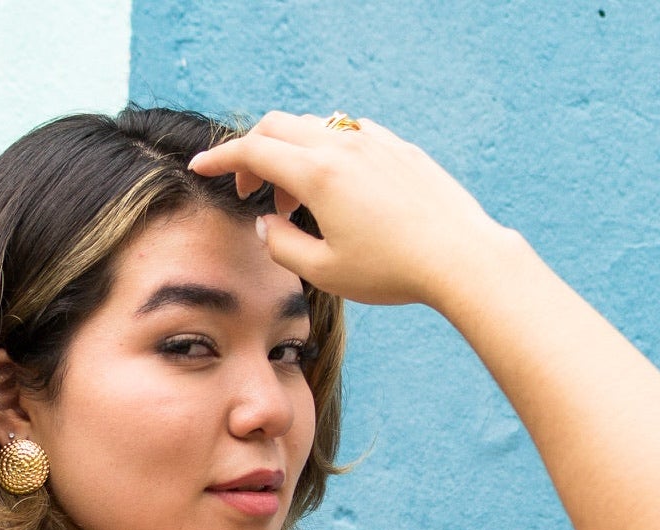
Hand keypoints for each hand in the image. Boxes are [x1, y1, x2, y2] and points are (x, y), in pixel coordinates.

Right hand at [187, 111, 505, 307]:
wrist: (459, 256)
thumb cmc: (392, 271)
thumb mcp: (324, 272)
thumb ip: (282, 245)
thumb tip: (266, 223)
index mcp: (317, 173)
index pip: (253, 151)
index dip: (220, 159)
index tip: (200, 168)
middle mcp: (342, 145)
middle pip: (278, 126)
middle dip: (254, 154)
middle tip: (252, 192)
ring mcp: (374, 140)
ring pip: (314, 126)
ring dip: (292, 155)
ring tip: (298, 202)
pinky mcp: (399, 147)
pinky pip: (349, 134)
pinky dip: (326, 152)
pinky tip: (337, 189)